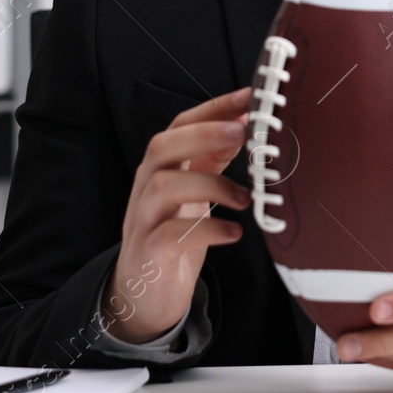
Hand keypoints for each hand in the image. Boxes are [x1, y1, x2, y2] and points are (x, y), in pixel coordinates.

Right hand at [101, 86, 253, 342]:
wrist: (143, 294)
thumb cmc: (174, 235)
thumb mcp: (194, 191)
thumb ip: (213, 158)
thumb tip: (245, 122)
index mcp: (161, 167)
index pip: (179, 125)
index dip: (212, 109)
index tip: (248, 97)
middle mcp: (146, 187)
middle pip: (162, 147)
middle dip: (202, 134)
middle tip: (242, 133)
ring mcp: (144, 219)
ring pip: (162, 185)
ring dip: (210, 184)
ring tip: (245, 198)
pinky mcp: (149, 252)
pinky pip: (171, 234)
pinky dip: (206, 230)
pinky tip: (234, 232)